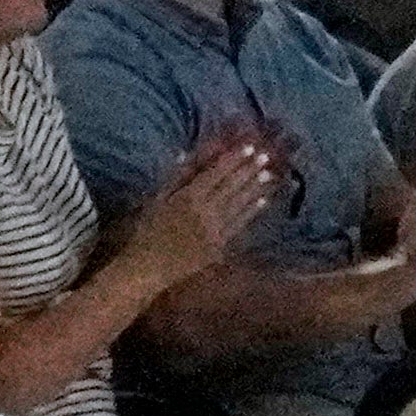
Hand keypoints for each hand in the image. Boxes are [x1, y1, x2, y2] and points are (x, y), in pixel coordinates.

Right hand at [131, 125, 284, 276]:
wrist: (147, 267)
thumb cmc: (146, 231)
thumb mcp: (156, 199)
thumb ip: (174, 178)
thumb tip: (185, 153)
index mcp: (188, 198)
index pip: (215, 174)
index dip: (233, 160)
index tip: (248, 147)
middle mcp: (206, 212)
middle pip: (231, 187)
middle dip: (249, 170)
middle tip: (265, 157)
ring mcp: (215, 231)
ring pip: (239, 205)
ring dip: (255, 189)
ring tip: (268, 175)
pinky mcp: (219, 247)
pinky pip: (238, 225)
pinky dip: (251, 212)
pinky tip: (262, 201)